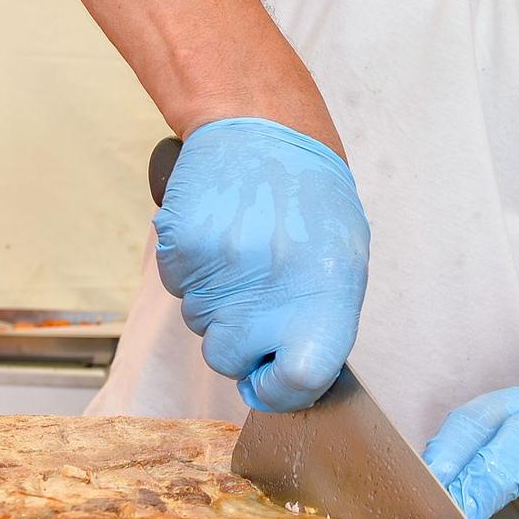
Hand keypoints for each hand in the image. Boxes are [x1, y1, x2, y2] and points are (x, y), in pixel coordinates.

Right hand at [153, 117, 368, 412]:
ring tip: (243, 249)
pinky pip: (177, 287)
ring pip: (199, 324)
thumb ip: (320, 324)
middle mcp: (270, 290)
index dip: (279, 391)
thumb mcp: (341, 261)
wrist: (260, 127)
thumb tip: (296, 378)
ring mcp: (221, 271)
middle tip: (257, 293)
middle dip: (238, 340)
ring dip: (216, 300)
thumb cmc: (310, 198)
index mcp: (324, 297)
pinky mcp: (181, 249)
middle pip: (229, 359)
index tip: (272, 379)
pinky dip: (193, 270)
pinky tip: (218, 235)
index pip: (298, 381)